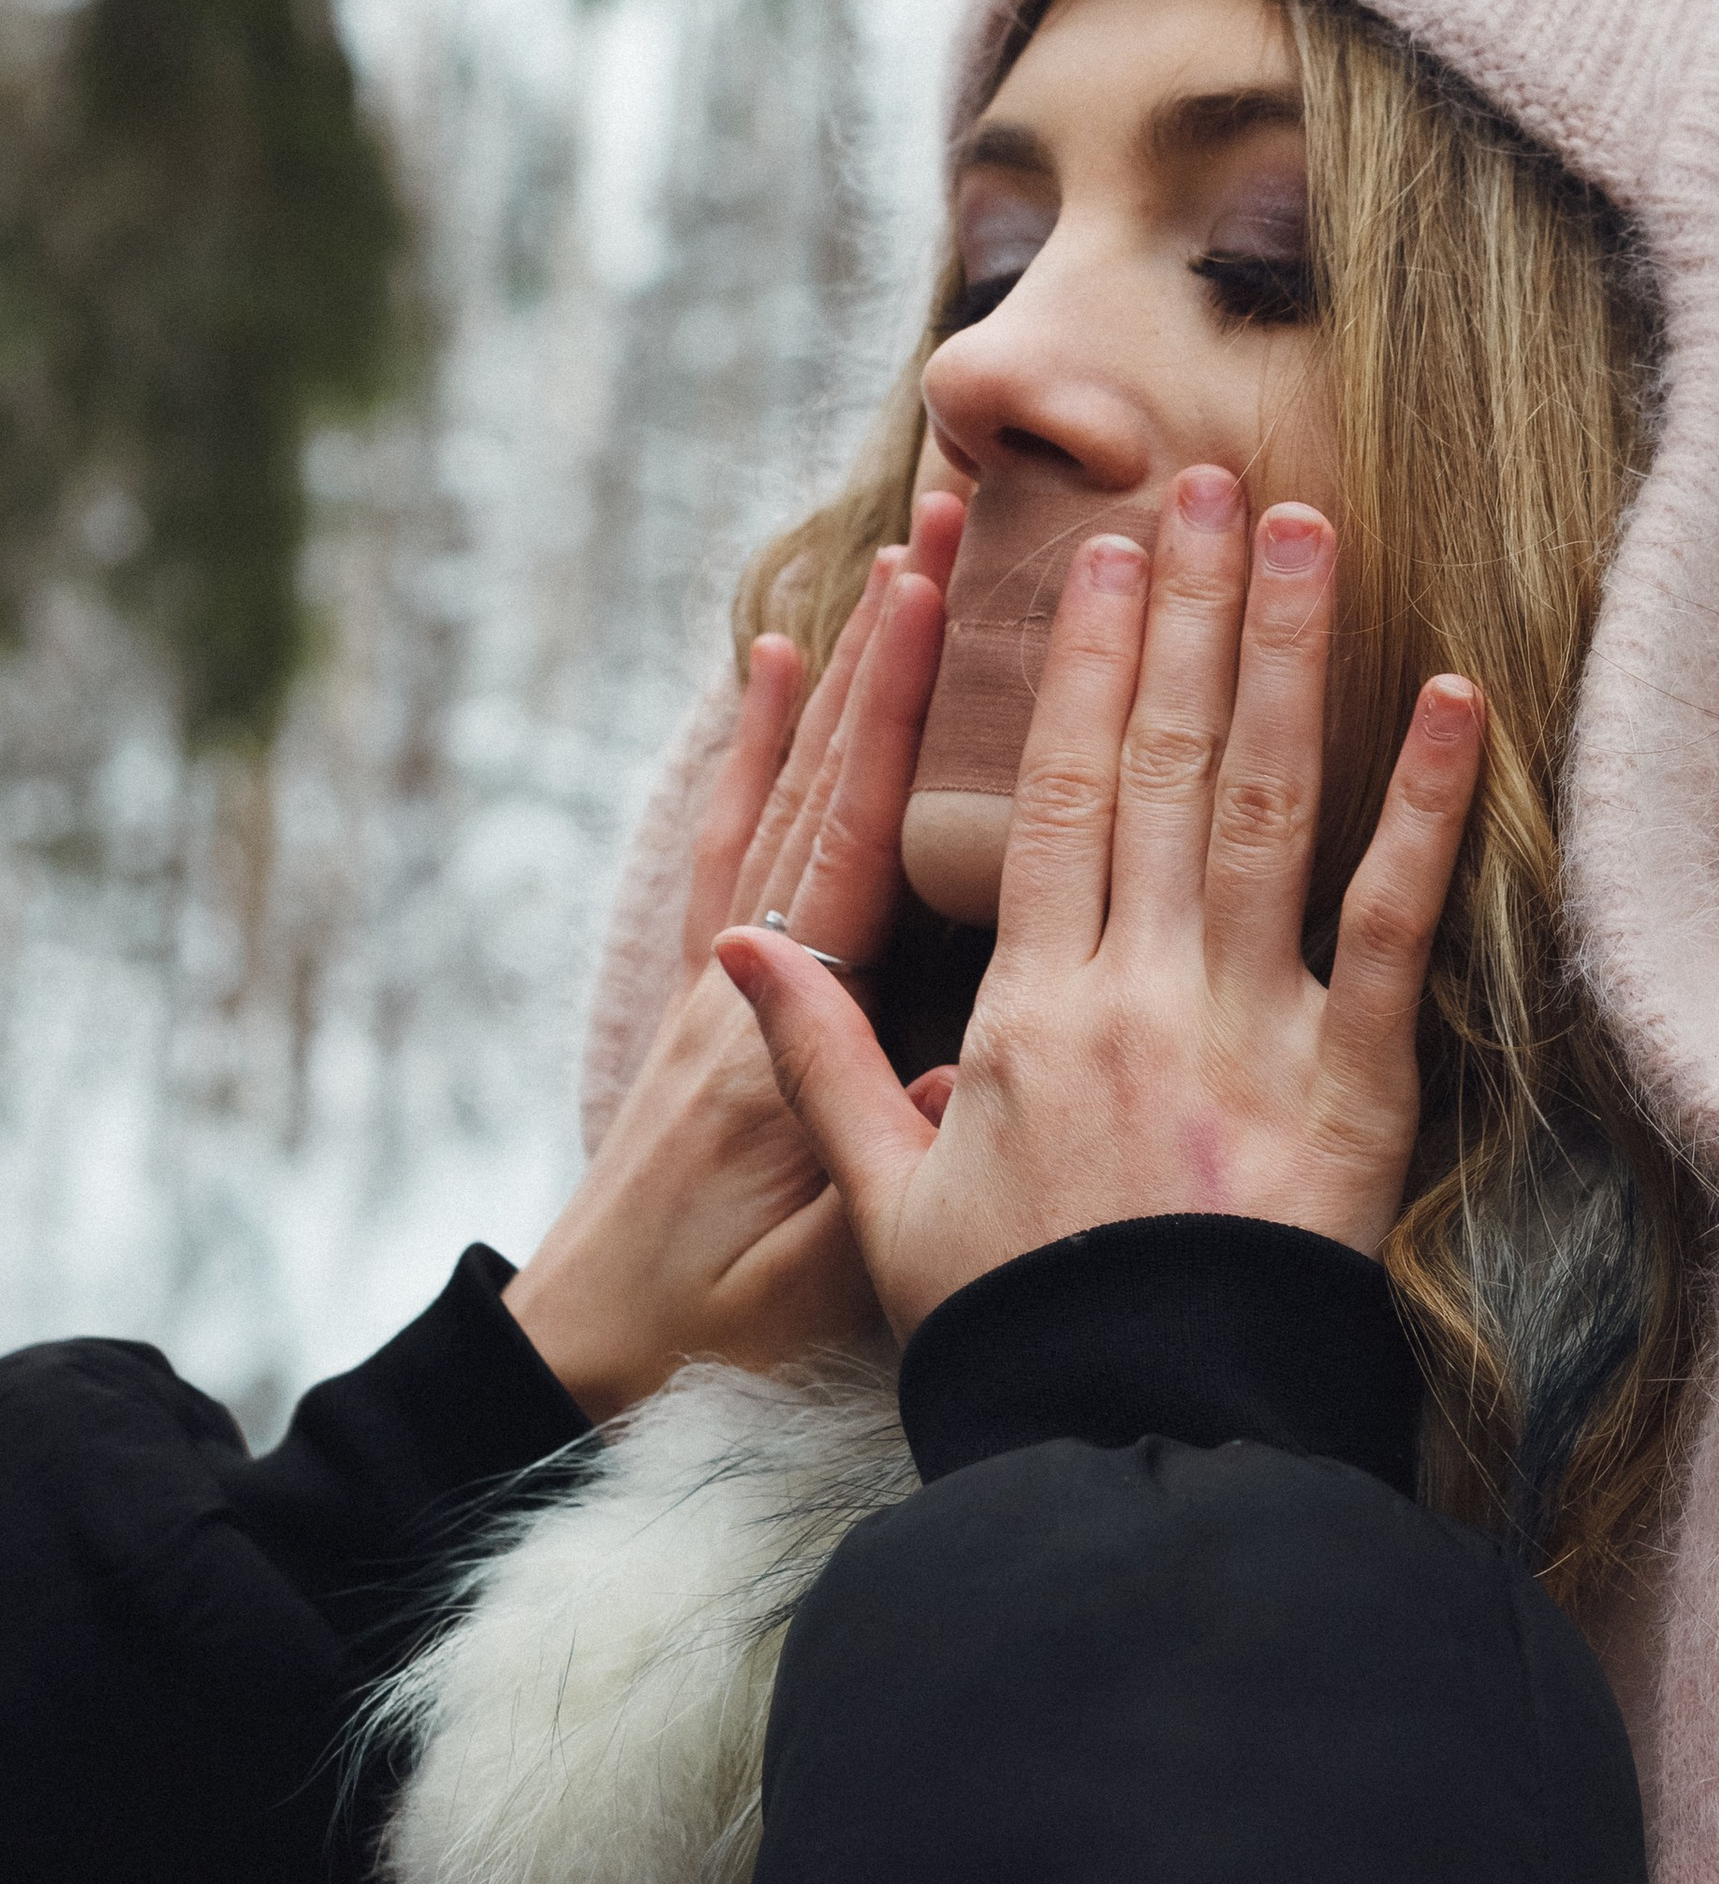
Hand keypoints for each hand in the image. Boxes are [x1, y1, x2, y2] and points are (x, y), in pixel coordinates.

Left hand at [505, 494, 964, 1415]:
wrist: (573, 1358)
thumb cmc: (710, 1330)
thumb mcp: (820, 1278)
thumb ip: (887, 1160)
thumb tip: (980, 1052)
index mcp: (784, 1038)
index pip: (855, 846)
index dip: (898, 723)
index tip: (941, 600)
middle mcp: (747, 979)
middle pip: (826, 781)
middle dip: (890, 650)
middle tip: (948, 524)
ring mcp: (720, 977)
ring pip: (788, 791)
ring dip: (841, 673)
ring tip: (897, 559)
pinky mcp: (705, 992)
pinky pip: (734, 839)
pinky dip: (755, 743)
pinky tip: (772, 666)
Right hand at [717, 464, 1483, 1343]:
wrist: (1133, 1442)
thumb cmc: (1013, 1332)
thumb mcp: (882, 1197)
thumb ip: (818, 1058)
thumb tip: (743, 947)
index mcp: (1025, 1008)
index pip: (1054, 797)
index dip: (1081, 668)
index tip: (1107, 560)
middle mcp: (1136, 990)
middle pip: (1160, 765)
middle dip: (1188, 613)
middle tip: (1213, 481)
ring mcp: (1249, 1030)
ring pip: (1264, 807)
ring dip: (1288, 659)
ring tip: (1309, 532)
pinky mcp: (1353, 1090)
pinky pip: (1394, 929)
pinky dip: (1431, 810)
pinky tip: (1461, 701)